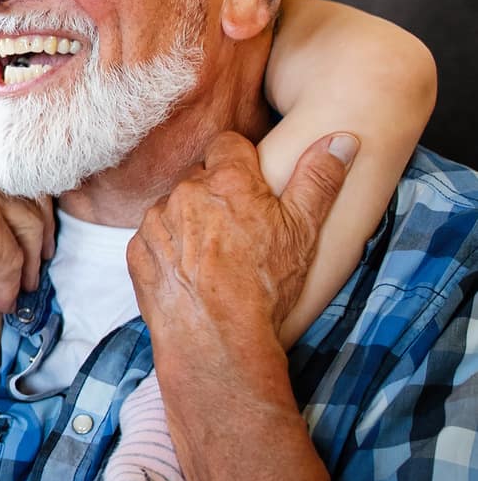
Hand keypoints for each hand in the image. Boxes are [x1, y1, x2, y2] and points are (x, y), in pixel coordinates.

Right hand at [0, 122, 53, 313]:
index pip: (6, 162)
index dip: (22, 195)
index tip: (25, 222)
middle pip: (27, 188)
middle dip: (39, 226)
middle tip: (40, 255)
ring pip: (28, 223)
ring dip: (30, 259)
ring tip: (25, 285)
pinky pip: (12, 255)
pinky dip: (11, 282)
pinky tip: (3, 302)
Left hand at [127, 129, 357, 360]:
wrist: (217, 341)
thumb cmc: (265, 288)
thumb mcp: (304, 232)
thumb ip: (319, 179)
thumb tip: (342, 139)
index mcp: (228, 180)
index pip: (228, 145)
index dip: (241, 163)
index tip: (252, 189)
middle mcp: (186, 192)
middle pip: (200, 179)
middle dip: (216, 196)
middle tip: (238, 231)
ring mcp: (158, 221)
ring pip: (175, 208)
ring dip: (190, 223)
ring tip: (214, 259)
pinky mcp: (138, 251)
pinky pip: (154, 238)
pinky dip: (169, 250)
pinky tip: (190, 275)